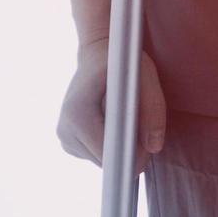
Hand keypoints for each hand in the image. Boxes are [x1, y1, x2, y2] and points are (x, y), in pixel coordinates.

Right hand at [57, 39, 167, 162]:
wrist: (98, 55)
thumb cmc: (122, 62)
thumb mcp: (145, 77)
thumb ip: (153, 110)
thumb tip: (153, 147)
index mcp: (77, 113)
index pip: (109, 154)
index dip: (133, 154)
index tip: (148, 143)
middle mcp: (65, 128)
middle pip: (106, 161)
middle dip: (128, 152)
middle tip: (141, 127)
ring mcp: (64, 137)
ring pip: (102, 161)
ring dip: (119, 148)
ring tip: (123, 119)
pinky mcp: (68, 142)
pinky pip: (96, 156)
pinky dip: (109, 145)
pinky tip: (111, 123)